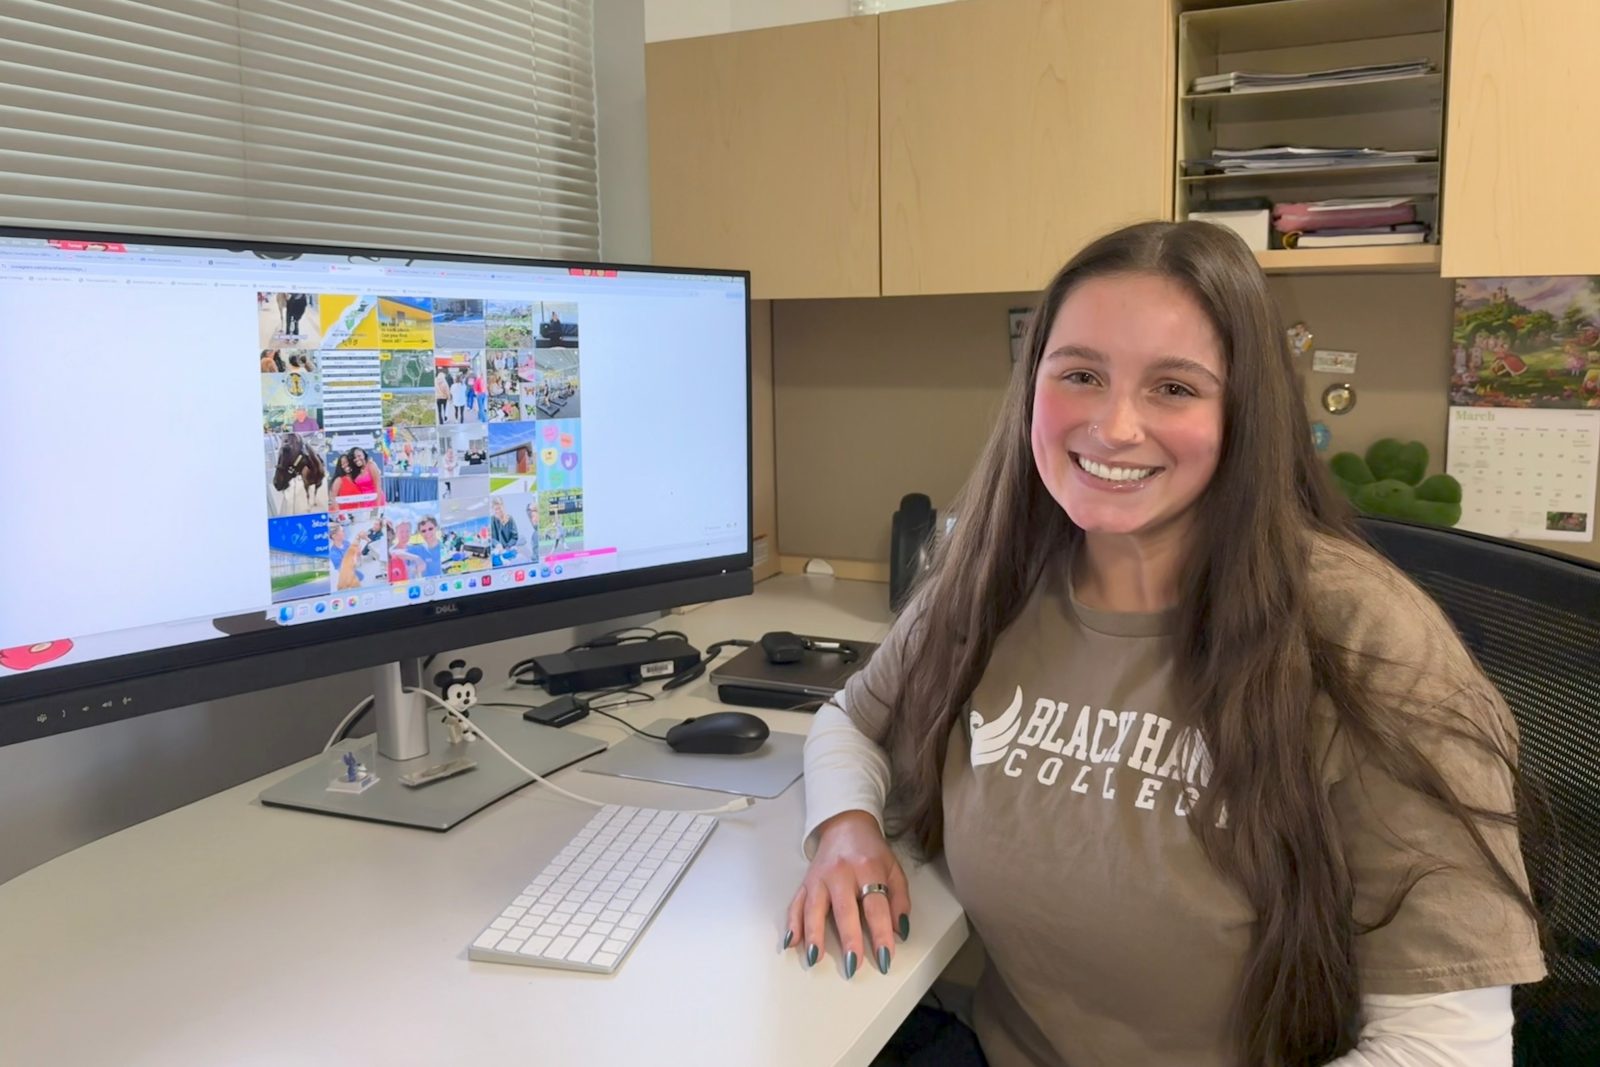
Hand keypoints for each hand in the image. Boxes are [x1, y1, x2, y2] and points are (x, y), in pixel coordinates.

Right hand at [784, 810, 910, 978]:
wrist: (845, 825)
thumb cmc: (872, 852)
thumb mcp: (894, 869)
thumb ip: (900, 900)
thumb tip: (900, 932)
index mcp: (868, 868)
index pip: (876, 906)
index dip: (881, 933)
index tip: (884, 957)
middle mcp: (841, 873)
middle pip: (844, 909)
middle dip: (849, 939)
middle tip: (853, 965)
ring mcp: (819, 877)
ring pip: (814, 907)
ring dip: (814, 934)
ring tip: (815, 958)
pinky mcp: (805, 882)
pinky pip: (796, 903)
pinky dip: (792, 923)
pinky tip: (792, 942)